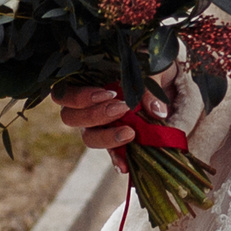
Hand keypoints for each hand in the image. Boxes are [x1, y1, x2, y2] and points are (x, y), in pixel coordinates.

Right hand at [55, 68, 178, 163]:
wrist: (166, 78)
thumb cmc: (149, 64)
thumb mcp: (150, 67)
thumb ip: (149, 86)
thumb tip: (156, 112)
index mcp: (84, 80)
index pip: (64, 93)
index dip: (80, 97)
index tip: (109, 93)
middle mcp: (85, 104)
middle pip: (70, 117)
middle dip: (95, 115)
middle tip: (121, 109)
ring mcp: (98, 123)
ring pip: (88, 136)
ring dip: (106, 137)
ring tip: (130, 132)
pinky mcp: (114, 138)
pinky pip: (110, 152)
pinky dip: (117, 158)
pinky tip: (125, 166)